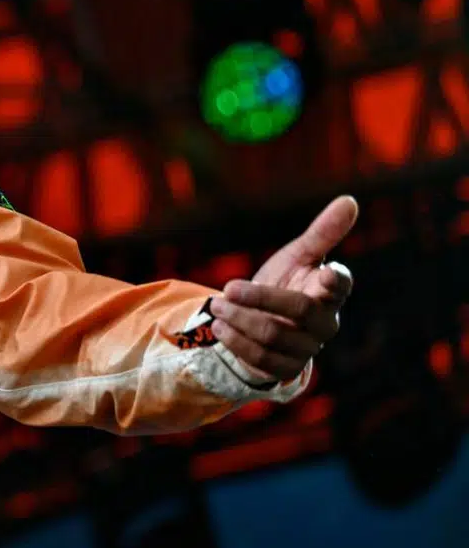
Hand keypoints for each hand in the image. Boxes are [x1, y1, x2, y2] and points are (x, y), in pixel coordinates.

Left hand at [210, 195, 357, 384]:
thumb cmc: (287, 283)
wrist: (261, 320)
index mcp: (331, 292)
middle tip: (228, 287)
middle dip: (260, 298)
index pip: (341, 285)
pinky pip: (261, 359)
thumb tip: (350, 199)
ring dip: (240, 319)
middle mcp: (325, 323)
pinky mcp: (284, 368)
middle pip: (300, 310)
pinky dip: (236, 341)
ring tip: (217, 306)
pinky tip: (220, 327)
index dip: (335, 279)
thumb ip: (323, 233)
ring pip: (275, 336)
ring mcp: (307, 348)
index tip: (325, 271)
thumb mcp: (299, 256)